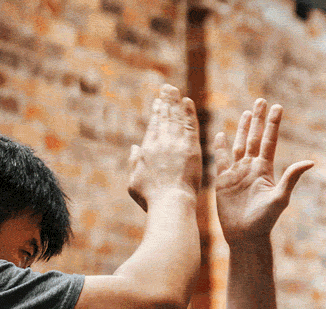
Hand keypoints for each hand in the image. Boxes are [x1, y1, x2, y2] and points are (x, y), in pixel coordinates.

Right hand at [128, 84, 200, 210]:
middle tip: (167, 88)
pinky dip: (188, 113)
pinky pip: (190, 126)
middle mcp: (162, 142)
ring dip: (175, 102)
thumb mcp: (134, 181)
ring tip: (175, 90)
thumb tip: (134, 147)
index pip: (154, 126)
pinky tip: (187, 102)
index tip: (158, 102)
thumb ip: (134, 162)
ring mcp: (176, 144)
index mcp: (148, 149)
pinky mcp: (191, 148)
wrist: (170, 202)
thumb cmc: (151, 198)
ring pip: (176, 118)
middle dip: (166, 101)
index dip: (157, 113)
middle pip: (165, 118)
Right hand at [214, 98, 312, 244]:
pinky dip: (220, 147)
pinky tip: (221, 135)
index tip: (278, 107)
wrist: (245, 236)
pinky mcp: (223, 181)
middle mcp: (251, 168)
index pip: (269, 141)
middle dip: (258, 120)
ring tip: (246, 112)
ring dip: (243, 129)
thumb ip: (291, 178)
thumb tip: (310, 162)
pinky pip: (221, 160)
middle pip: (255, 138)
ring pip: (239, 145)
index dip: (273, 124)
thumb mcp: (279, 198)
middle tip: (261, 101)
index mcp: (264, 170)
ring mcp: (236, 174)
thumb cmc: (264, 221)